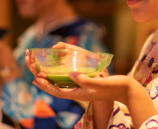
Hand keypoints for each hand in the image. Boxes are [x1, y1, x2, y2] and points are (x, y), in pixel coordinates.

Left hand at [25, 43, 139, 105]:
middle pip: (56, 85)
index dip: (46, 85)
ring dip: (50, 73)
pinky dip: (61, 71)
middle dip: (43, 77)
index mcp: (79, 93)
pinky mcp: (86, 81)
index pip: (58, 91)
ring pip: (61, 81)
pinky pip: (69, 77)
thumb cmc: (114, 88)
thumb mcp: (100, 84)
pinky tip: (58, 65)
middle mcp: (78, 90)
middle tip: (32, 65)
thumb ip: (85, 80)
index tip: (36, 77)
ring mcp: (82, 86)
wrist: (125, 90)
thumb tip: (71, 73)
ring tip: (40, 65)